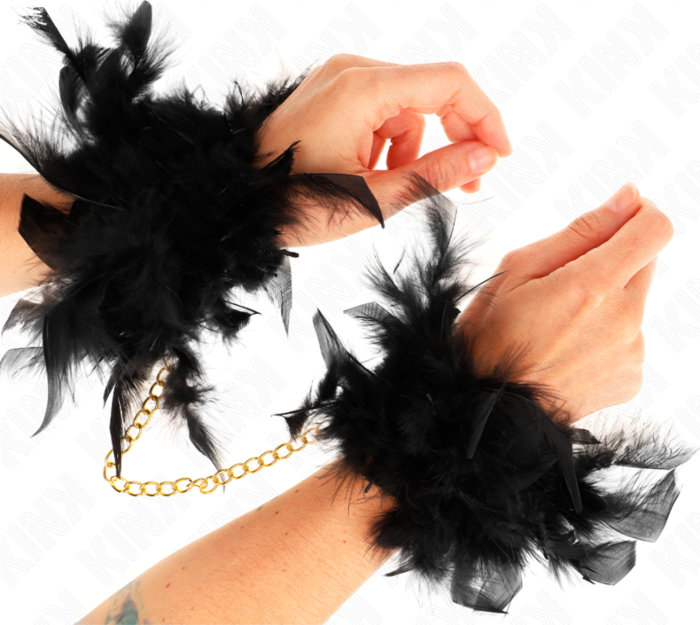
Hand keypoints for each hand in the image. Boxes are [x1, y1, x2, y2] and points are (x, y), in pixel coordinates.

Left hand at [256, 55, 511, 245]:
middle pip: (431, 91)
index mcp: (363, 88)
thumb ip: (435, 174)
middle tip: (469, 183)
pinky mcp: (332, 93)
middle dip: (454, 136)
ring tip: (390, 186)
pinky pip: (381, 111)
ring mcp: (339, 78)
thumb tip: (485, 158)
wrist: (237, 202)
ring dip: (414, 147)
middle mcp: (353, 70)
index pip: (450, 83)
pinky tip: (370, 171)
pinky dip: (388, 142)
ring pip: (407, 107)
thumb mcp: (373, 199)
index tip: (499, 158)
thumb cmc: (295, 203)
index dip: (485, 118)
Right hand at [456, 182, 673, 424]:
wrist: (489, 407)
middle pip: (644, 262)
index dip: (640, 214)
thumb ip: (580, 231)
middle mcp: (623, 320)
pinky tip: (569, 349)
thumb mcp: (518, 270)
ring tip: (559, 325)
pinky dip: (606, 334)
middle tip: (563, 283)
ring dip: (606, 300)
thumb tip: (628, 198)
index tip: (616, 218)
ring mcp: (631, 352)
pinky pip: (630, 337)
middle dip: (611, 259)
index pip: (655, 229)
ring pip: (634, 301)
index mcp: (592, 287)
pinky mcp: (632, 377)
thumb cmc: (491, 338)